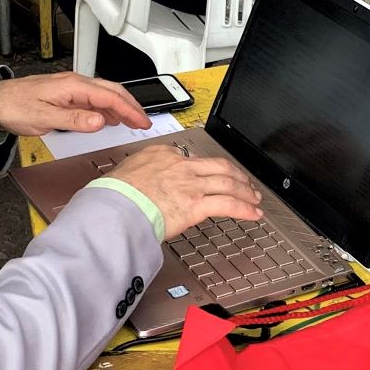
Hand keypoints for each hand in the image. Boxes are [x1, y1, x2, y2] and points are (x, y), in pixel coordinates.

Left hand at [0, 71, 149, 134]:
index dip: (129, 110)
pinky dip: (107, 108)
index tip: (142, 122)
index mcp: (73, 86)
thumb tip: (100, 121)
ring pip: (104, 94)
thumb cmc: (14, 107)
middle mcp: (74, 83)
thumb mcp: (45, 117)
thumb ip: (74, 120)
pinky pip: (93, 99)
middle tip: (144, 122)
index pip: (110, 97)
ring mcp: (71, 88)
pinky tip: (108, 118)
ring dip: (121, 107)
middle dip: (131, 106)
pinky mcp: (66, 95)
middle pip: (112, 91)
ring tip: (132, 121)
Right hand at [107, 144, 262, 235]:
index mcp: (163, 155)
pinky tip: (253, 214)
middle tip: (245, 183)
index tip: (211, 174)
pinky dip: (245, 209)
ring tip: (255, 198)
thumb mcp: (124, 172)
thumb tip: (137, 183)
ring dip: (246, 191)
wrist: (115, 205)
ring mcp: (191, 184)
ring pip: (228, 183)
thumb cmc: (114, 194)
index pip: (192, 158)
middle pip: (219, 166)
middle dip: (236, 175)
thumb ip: (138, 174)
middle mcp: (181, 166)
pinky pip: (228, 204)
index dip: (206, 168)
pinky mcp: (196, 204)